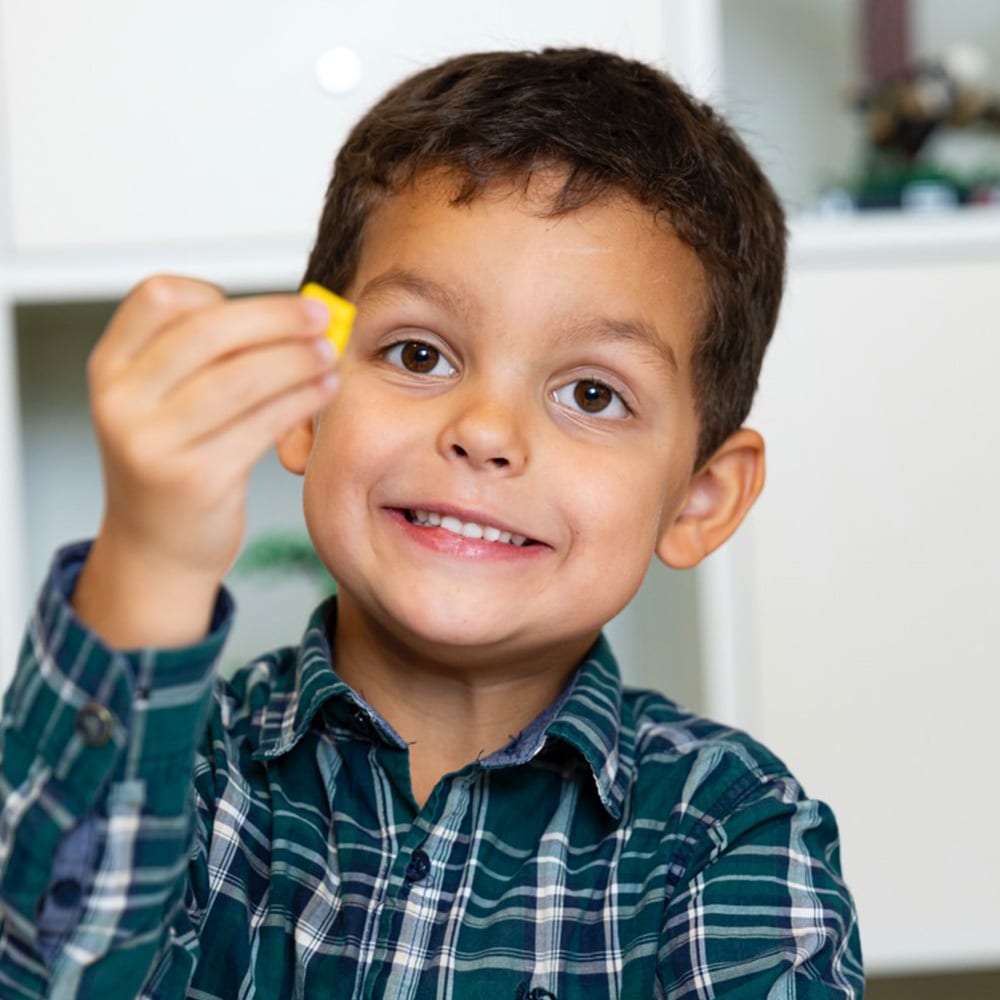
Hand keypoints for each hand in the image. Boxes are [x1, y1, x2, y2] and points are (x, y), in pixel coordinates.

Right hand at [72, 275, 338, 647]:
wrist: (156, 547)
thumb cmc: (175, 461)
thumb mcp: (162, 400)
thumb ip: (203, 355)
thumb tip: (295, 313)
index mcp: (111, 367)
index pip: (160, 297)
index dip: (216, 294)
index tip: (263, 309)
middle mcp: (121, 401)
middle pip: (208, 331)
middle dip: (276, 318)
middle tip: (320, 316)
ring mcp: (153, 442)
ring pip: (241, 378)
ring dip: (297, 359)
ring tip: (329, 353)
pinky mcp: (195, 478)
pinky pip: (261, 423)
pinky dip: (301, 399)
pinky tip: (324, 390)